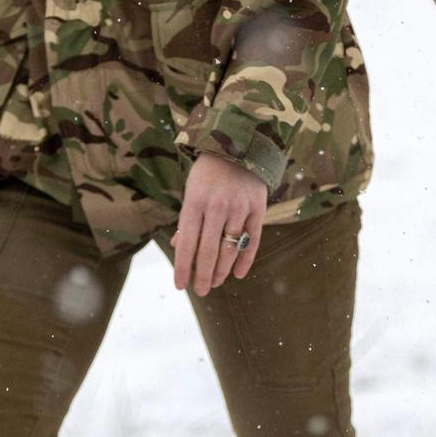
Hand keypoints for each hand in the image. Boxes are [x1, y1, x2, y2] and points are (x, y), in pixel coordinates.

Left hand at [172, 153, 268, 296]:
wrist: (238, 146)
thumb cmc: (208, 174)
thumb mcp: (191, 192)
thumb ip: (187, 220)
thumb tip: (177, 247)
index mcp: (194, 202)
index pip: (186, 243)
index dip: (182, 267)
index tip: (180, 286)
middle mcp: (216, 206)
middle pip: (209, 251)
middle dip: (203, 275)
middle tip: (200, 291)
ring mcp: (239, 207)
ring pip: (230, 248)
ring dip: (222, 271)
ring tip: (216, 283)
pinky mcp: (258, 207)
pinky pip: (253, 240)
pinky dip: (245, 259)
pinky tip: (238, 274)